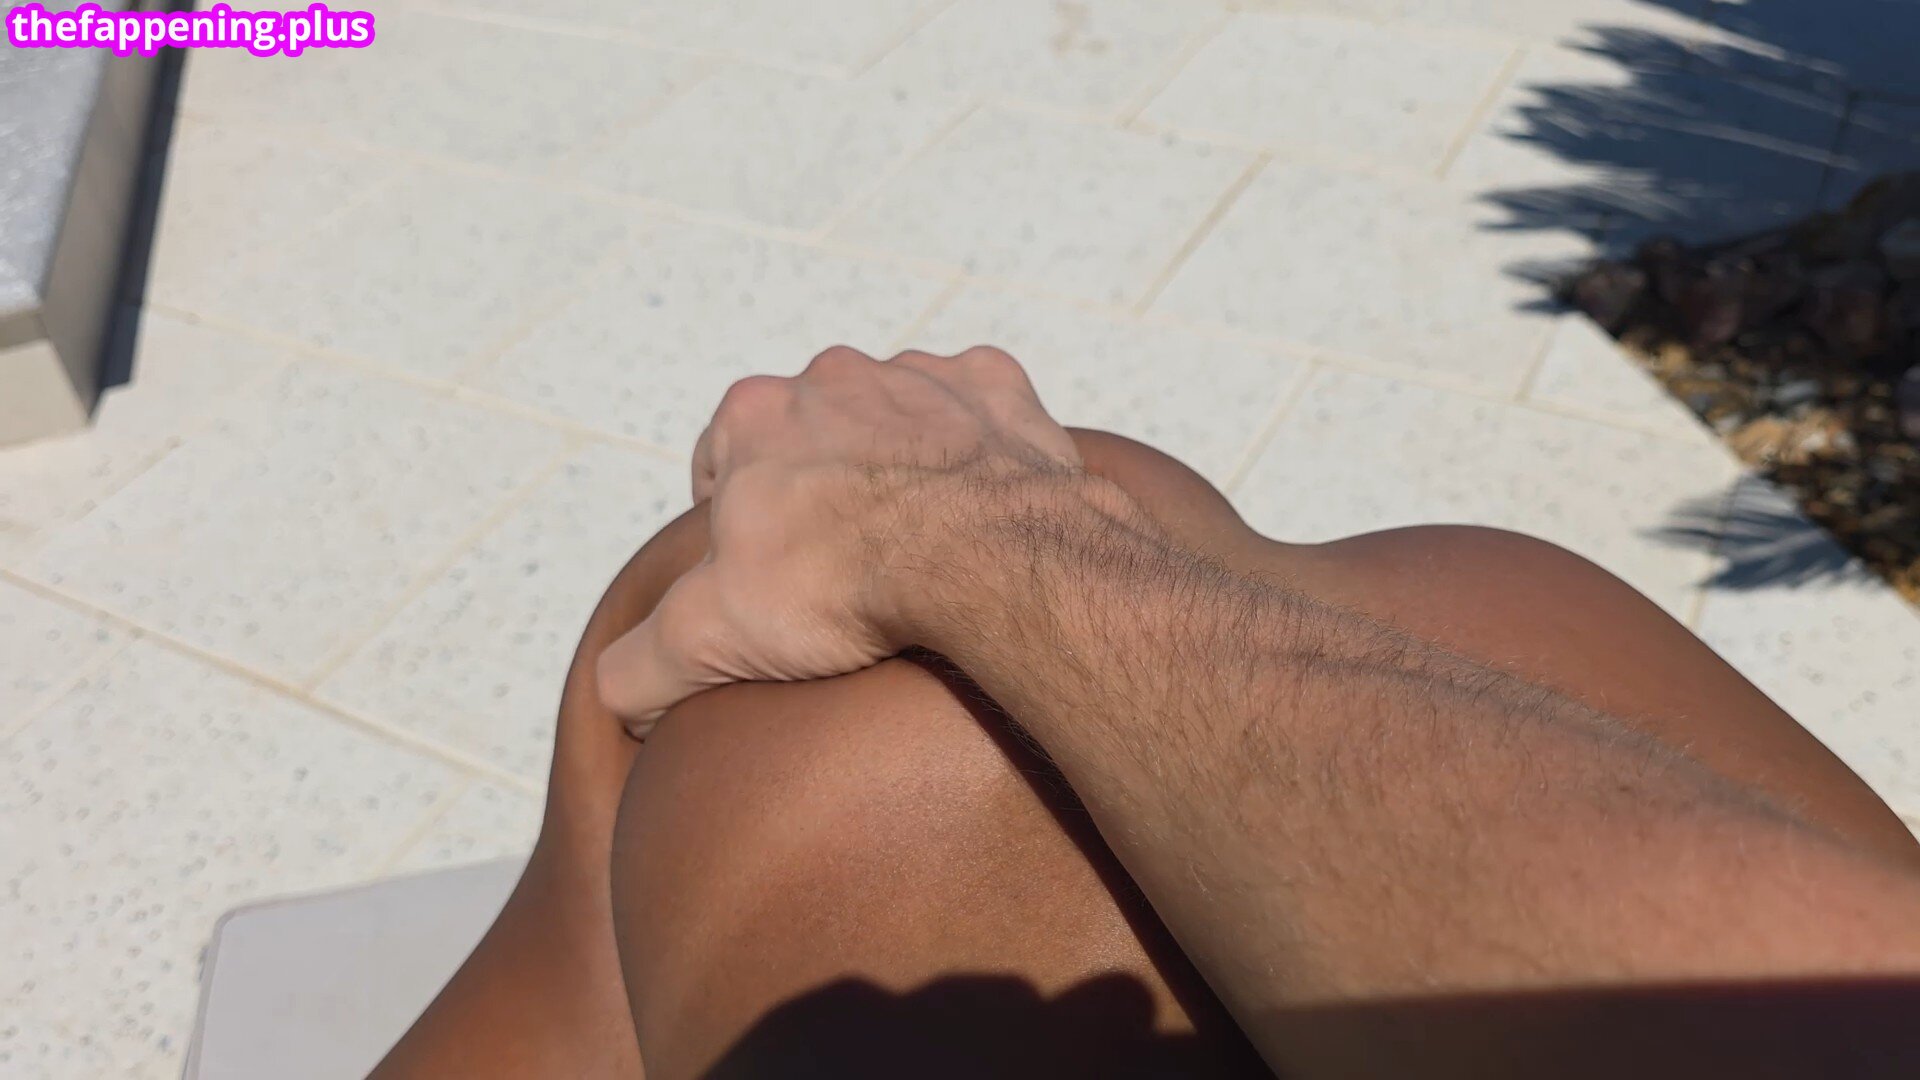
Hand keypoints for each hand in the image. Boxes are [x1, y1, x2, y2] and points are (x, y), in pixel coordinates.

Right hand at [595, 345, 1080, 733]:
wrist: (988, 557)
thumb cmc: (844, 588)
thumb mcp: (710, 639)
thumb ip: (641, 665)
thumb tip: (619, 697)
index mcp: (752, 414)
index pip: (719, 467)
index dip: (737, 530)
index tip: (769, 580)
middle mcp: (832, 374)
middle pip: (810, 439)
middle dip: (818, 491)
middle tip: (844, 569)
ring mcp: (921, 374)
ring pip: (895, 420)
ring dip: (899, 467)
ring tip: (919, 545)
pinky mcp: (997, 388)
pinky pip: (979, 411)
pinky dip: (978, 451)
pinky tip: (981, 508)